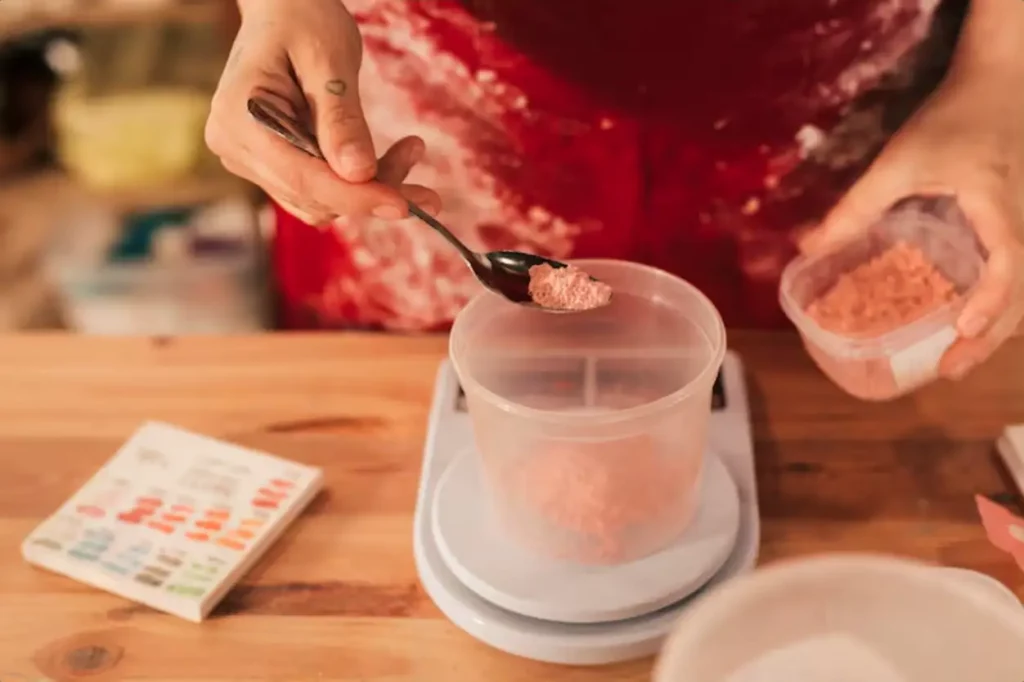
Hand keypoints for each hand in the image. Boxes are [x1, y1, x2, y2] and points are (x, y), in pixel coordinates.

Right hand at [205, 0, 440, 224]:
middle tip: (418, 154)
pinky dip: (355, 181)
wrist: (283, 9)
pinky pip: (318, 190)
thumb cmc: (303, 18)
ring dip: (369, 186)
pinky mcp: (270, 164)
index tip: (405, 205)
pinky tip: (385, 157)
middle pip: (314, 195)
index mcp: (240, 119)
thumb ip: (341, 118)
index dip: (357, 197)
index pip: (304, 178)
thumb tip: (359, 174)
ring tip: (410, 149)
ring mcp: (249, 160)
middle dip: (371, 188)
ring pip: (320, 200)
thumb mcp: (328, 59)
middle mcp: (235, 147)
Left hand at [802, 67, 1023, 379]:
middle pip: (1020, 293)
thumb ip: (857, 205)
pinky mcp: (1015, 225)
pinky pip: (1013, 274)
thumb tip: (808, 247)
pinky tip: (968, 321)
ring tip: (956, 358)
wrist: (999, 83)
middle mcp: (1021, 223)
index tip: (962, 332)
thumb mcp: (899, 160)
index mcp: (998, 208)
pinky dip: (996, 304)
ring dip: (994, 327)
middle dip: (988, 337)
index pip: (1007, 265)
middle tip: (948, 370)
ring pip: (1022, 290)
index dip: (989, 304)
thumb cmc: (952, 119)